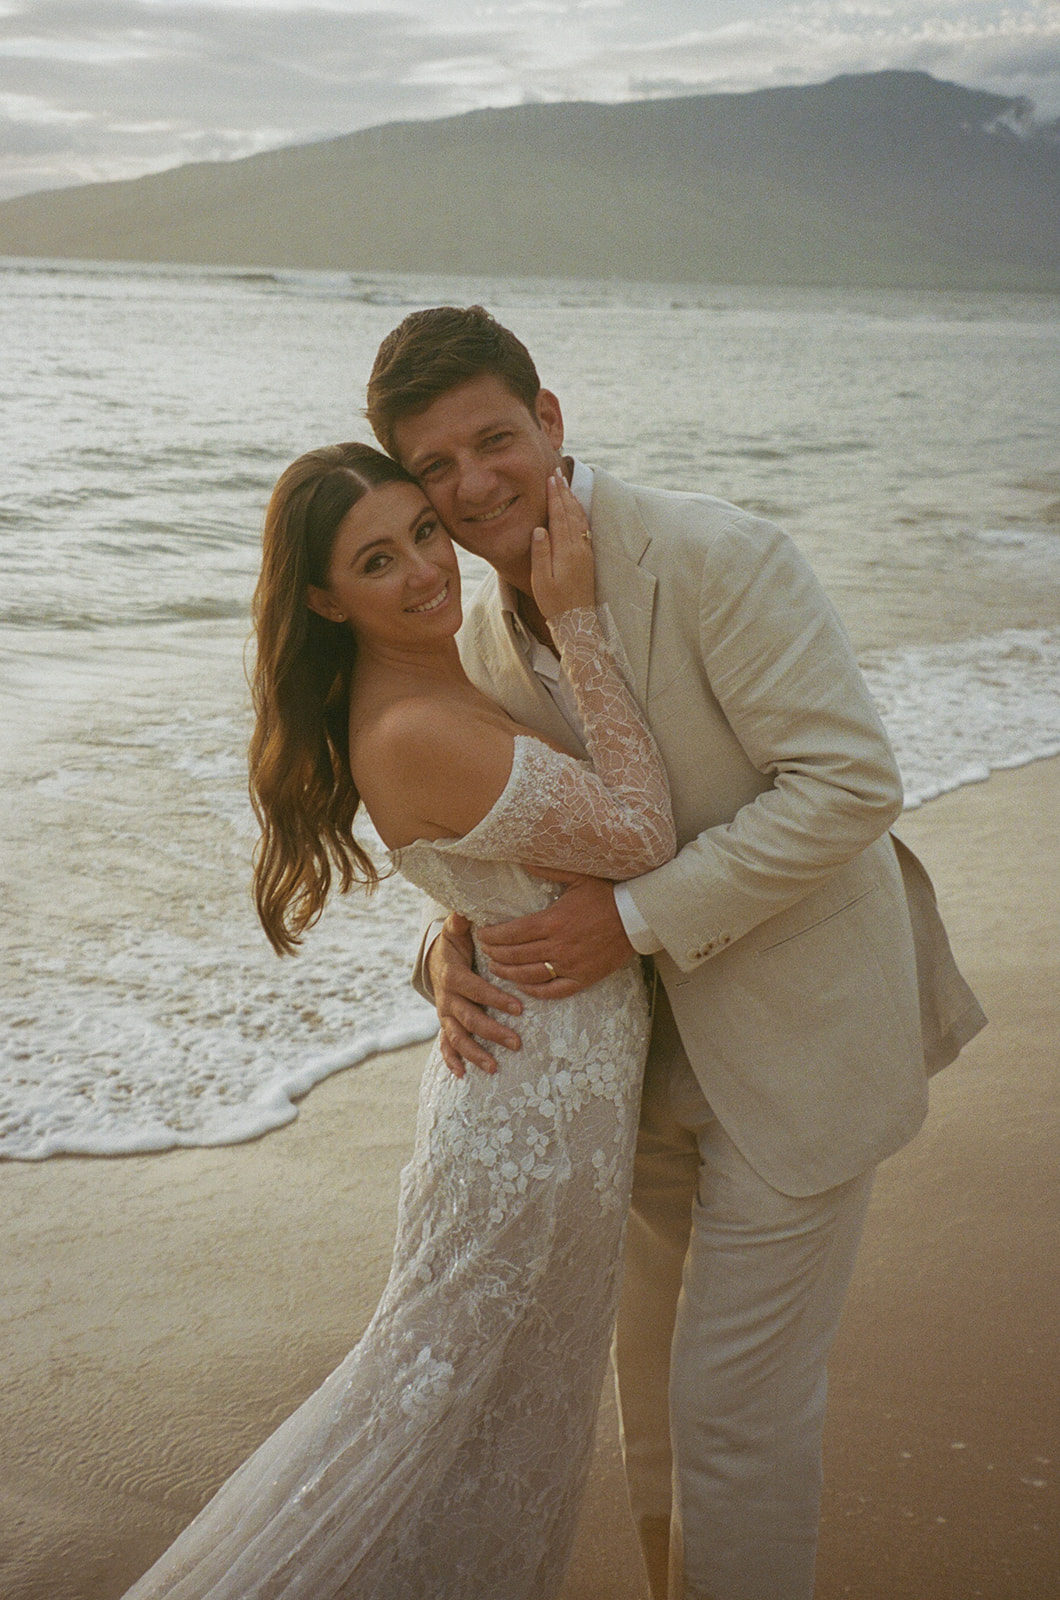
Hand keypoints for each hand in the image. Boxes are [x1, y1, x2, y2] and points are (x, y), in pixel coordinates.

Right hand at [425, 912, 522, 1077]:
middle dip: (492, 1032)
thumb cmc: (456, 943)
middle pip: (468, 1019)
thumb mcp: (456, 929)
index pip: (474, 990)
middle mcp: (447, 998)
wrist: (436, 959)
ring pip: (457, 1037)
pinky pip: (445, 1045)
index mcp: (453, 975)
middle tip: (517, 1042)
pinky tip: (462, 1075)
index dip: (495, 999)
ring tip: (494, 1067)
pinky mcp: (445, 1024)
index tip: (519, 1008)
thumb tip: (465, 911)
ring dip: (474, 1053)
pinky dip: (451, 1060)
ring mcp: (445, 1014)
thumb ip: (461, 921)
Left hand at [477, 877, 634, 997]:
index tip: (482, 935)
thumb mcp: (578, 876)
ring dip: (508, 973)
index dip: (493, 936)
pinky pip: (554, 990)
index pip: (512, 933)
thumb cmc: (608, 895)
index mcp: (553, 921)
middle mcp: (558, 945)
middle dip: (494, 954)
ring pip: (529, 974)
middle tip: (483, 951)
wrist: (637, 917)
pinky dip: (535, 991)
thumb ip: (548, 870)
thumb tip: (524, 860)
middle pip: (515, 955)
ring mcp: (571, 964)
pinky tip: (523, 986)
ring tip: (495, 968)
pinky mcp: (584, 977)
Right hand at [530, 470, 594, 621]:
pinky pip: (584, 527)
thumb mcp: (541, 581)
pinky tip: (576, 508)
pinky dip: (579, 512)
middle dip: (563, 491)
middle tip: (557, 473)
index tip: (550, 479)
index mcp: (566, 551)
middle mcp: (578, 548)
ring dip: (572, 499)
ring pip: (579, 518)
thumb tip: (539, 529)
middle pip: (571, 512)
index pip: (559, 516)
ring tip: (565, 484)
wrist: (576, 620)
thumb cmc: (554, 602)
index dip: (554, 496)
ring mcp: (585, 551)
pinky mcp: (588, 556)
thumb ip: (540, 554)